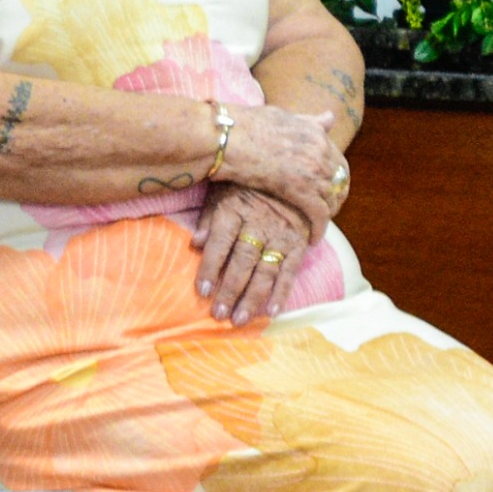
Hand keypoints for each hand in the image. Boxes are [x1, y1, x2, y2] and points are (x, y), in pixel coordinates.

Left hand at [193, 183, 314, 326]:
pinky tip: (272, 312)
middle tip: (219, 314)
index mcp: (234, 211)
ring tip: (240, 319)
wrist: (293, 172)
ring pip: (266, 270)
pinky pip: (291, 270)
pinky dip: (282, 292)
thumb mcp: (222, 191)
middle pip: (243, 261)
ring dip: (253, 297)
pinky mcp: (298, 243)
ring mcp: (281, 235)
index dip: (211, 267)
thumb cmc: (246, 185)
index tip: (202, 291)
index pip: (220, 243)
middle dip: (231, 290)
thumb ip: (208, 218)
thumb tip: (194, 243)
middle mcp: (258, 225)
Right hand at [211, 102, 345, 228]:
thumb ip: (308, 121)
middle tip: (326, 209)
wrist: (225, 137)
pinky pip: (319, 214)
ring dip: (327, 214)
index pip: (337, 160)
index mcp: (315, 133)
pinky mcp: (300, 190)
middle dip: (335, 197)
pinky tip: (313, 238)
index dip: (335, 178)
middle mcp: (319, 151)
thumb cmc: (242, 125)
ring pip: (332, 199)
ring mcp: (312, 171)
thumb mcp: (282, 116)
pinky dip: (319, 228)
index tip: (327, 189)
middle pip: (340, 181)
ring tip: (318, 224)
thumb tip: (328, 118)